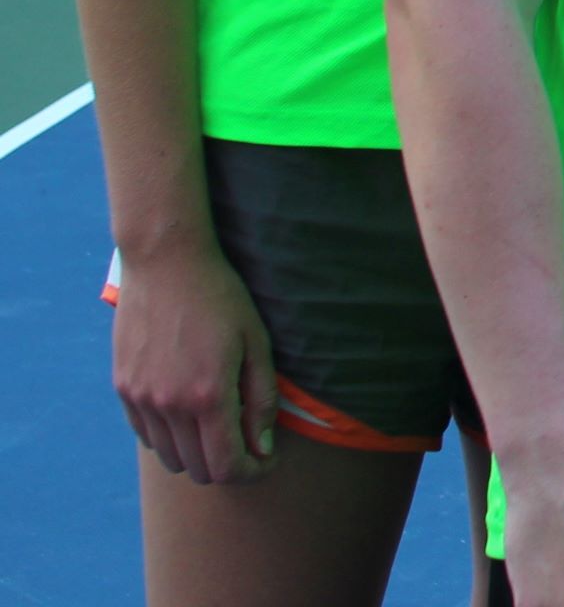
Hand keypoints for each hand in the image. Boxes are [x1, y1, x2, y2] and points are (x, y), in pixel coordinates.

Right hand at [112, 240, 277, 483]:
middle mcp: (168, 405)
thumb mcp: (257, 343)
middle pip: (198, 469)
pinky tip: (189, 415)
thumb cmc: (222, 298)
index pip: (227, 466)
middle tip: (249, 447)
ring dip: (198, 454)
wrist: (166, 263)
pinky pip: (146, 435)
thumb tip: (265, 448)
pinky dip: (170, 437)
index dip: (252, 473)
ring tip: (220, 429)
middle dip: (228, 467)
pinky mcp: (123, 388)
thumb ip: (262, 400)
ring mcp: (140, 398)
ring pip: (170, 457)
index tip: (267, 462)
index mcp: (208, 396)